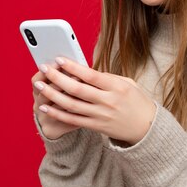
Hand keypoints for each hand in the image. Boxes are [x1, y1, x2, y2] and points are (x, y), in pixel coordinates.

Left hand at [33, 57, 156, 145]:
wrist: (147, 127)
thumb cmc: (137, 101)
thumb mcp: (128, 83)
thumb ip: (107, 77)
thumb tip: (84, 71)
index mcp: (117, 87)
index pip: (91, 75)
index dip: (73, 67)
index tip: (59, 59)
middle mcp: (108, 101)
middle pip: (77, 89)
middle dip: (57, 78)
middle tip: (44, 68)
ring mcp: (101, 115)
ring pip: (71, 105)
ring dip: (52, 94)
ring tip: (39, 85)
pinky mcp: (96, 126)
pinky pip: (72, 120)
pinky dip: (57, 113)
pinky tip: (45, 106)